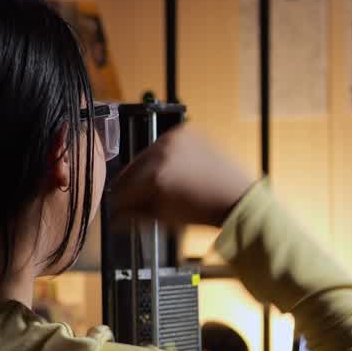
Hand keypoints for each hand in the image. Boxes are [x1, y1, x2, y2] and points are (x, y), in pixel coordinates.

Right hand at [110, 127, 251, 227]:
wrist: (235, 196)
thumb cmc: (205, 209)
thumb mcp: (164, 217)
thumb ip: (135, 214)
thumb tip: (116, 216)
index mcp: (156, 175)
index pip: (124, 188)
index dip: (118, 202)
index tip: (116, 208)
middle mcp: (162, 152)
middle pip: (132, 168)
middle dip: (129, 185)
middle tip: (127, 197)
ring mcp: (174, 138)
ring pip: (146, 155)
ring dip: (143, 169)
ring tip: (149, 185)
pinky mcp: (184, 132)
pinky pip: (162, 144)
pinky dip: (161, 156)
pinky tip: (166, 170)